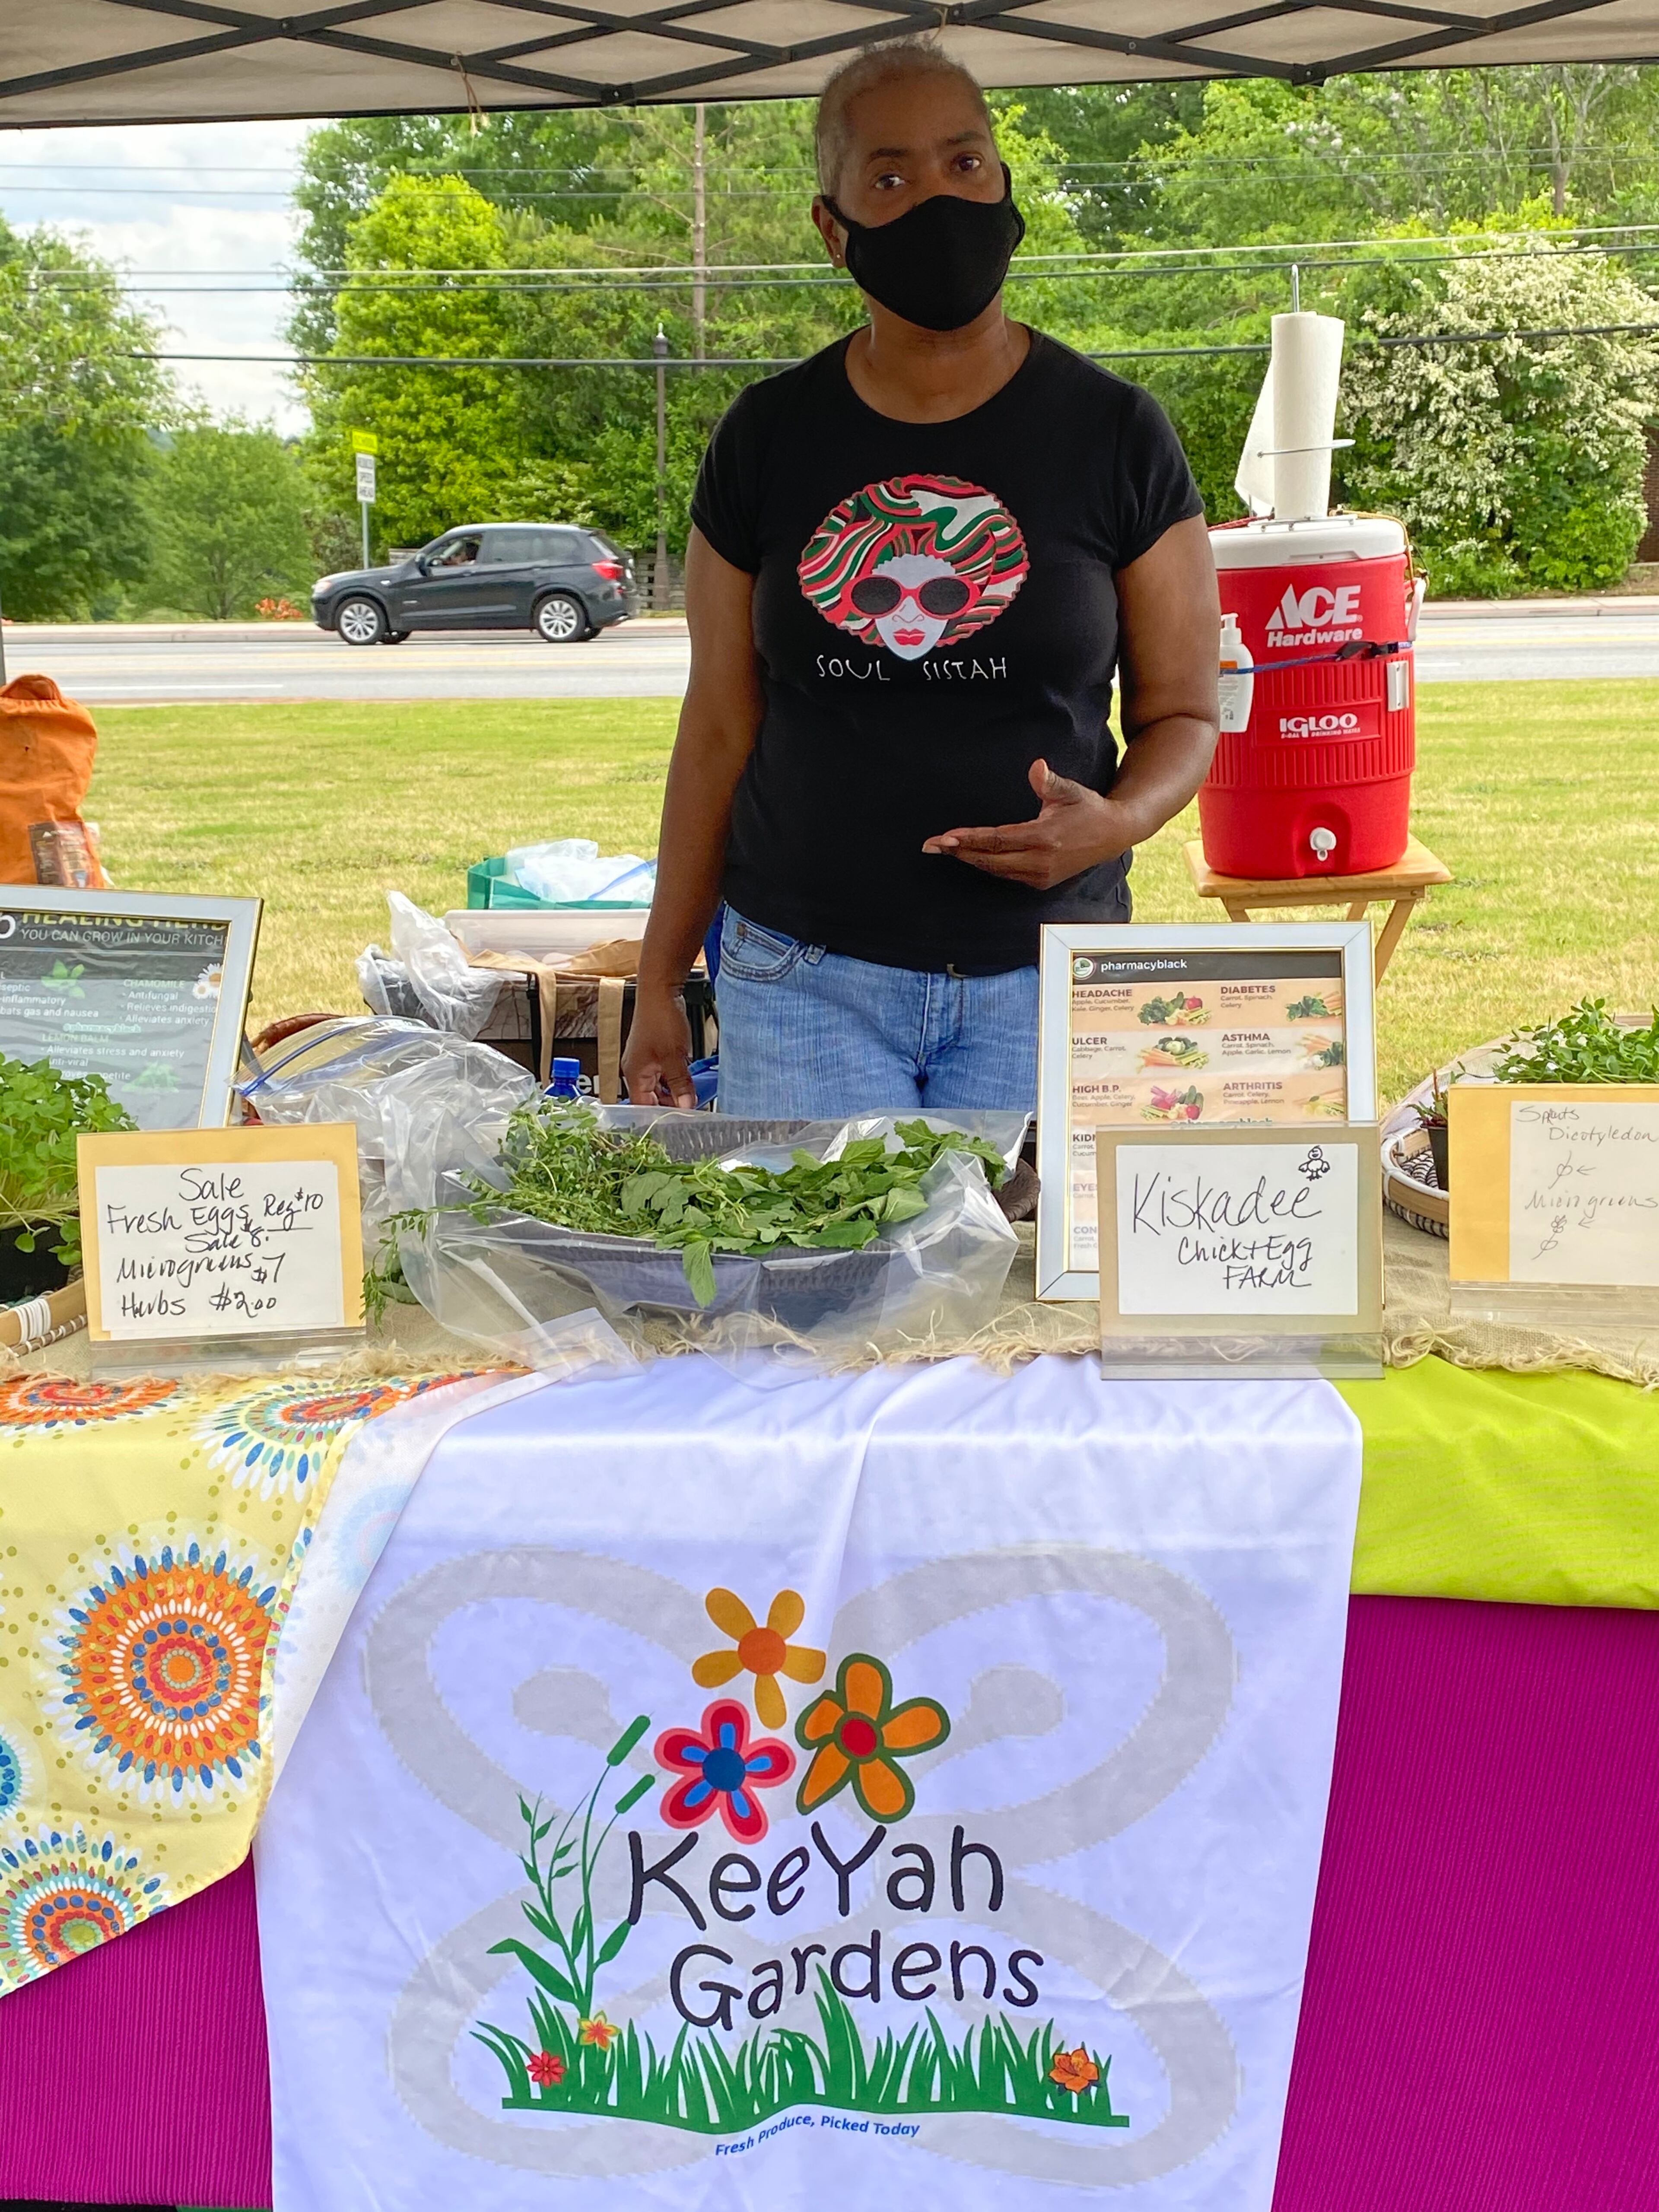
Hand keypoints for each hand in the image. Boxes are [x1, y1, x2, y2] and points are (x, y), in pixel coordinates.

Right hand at [622, 985, 696, 1108]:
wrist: (661, 990)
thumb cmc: (660, 1018)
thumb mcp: (674, 1055)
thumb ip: (680, 1083)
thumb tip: (686, 1106)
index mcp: (634, 1073)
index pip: (642, 1106)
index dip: (659, 1117)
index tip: (678, 1123)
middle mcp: (636, 1068)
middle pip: (651, 1097)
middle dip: (669, 1104)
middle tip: (689, 1110)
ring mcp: (645, 1060)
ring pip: (660, 1085)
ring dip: (675, 1090)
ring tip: (691, 1096)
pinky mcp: (655, 1051)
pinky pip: (664, 1072)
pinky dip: (676, 1078)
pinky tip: (689, 1080)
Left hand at [922, 759, 1125, 888]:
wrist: (1113, 835)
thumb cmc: (1087, 807)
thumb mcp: (1071, 790)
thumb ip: (1049, 781)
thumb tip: (1036, 766)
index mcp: (1045, 838)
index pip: (998, 840)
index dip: (970, 839)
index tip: (946, 837)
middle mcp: (1041, 861)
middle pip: (990, 859)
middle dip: (959, 852)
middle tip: (931, 845)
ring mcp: (1041, 876)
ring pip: (996, 870)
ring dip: (969, 859)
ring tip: (944, 849)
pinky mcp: (1041, 883)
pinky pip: (1006, 874)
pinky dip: (987, 865)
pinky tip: (970, 856)